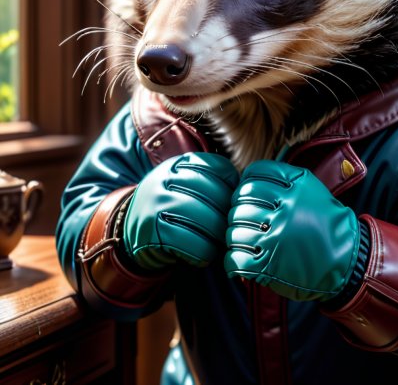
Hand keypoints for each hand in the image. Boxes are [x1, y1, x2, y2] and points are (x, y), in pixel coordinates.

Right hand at [123, 152, 238, 269]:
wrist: (130, 231)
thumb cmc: (171, 207)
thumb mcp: (185, 182)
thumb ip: (211, 178)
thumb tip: (248, 188)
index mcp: (180, 163)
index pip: (221, 169)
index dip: (232, 189)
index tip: (232, 203)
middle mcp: (167, 178)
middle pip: (218, 197)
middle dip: (228, 216)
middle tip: (230, 229)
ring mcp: (158, 203)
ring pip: (209, 222)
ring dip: (218, 237)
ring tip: (217, 242)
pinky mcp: (154, 230)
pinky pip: (194, 244)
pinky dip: (204, 253)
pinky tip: (202, 253)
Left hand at [224, 161, 359, 301]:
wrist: (346, 260)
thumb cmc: (326, 224)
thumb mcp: (312, 191)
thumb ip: (285, 181)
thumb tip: (248, 180)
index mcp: (296, 186)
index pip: (255, 174)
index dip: (246, 184)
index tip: (247, 193)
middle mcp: (286, 208)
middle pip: (241, 201)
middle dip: (237, 210)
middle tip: (244, 219)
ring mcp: (276, 236)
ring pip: (235, 228)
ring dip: (234, 235)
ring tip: (243, 240)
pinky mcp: (269, 264)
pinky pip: (235, 257)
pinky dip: (233, 259)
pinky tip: (241, 258)